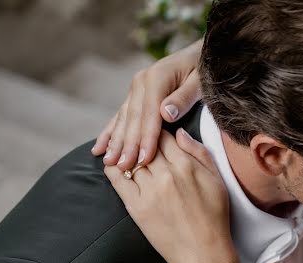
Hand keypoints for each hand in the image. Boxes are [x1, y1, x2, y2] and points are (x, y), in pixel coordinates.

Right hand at [93, 40, 202, 170]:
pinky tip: (99, 147)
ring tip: (109, 162)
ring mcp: (136, 89)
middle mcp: (141, 83)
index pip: (149, 114)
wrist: (199, 54)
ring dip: (115, 142)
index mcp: (156, 78)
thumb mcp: (199, 82)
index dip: (146, 138)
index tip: (144, 159)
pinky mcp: (135, 95)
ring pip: (123, 119)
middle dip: (127, 145)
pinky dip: (110, 133)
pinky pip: (121, 117)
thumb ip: (183, 98)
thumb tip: (165, 113)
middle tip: (123, 167)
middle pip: (133, 119)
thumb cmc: (203, 71)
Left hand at [105, 128, 237, 262]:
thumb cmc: (215, 219)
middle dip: (140, 140)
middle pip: (144, 144)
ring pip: (130, 159)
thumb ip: (199, 153)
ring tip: (124, 150)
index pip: (163, 135)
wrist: (204, 255)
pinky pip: (117, 179)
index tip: (153, 132)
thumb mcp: (216, 181)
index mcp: (187, 166)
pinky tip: (113, 164)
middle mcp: (166, 175)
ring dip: (126, 153)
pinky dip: (113, 168)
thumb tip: (178, 132)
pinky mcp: (136, 207)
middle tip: (135, 138)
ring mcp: (149, 191)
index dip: (156, 131)